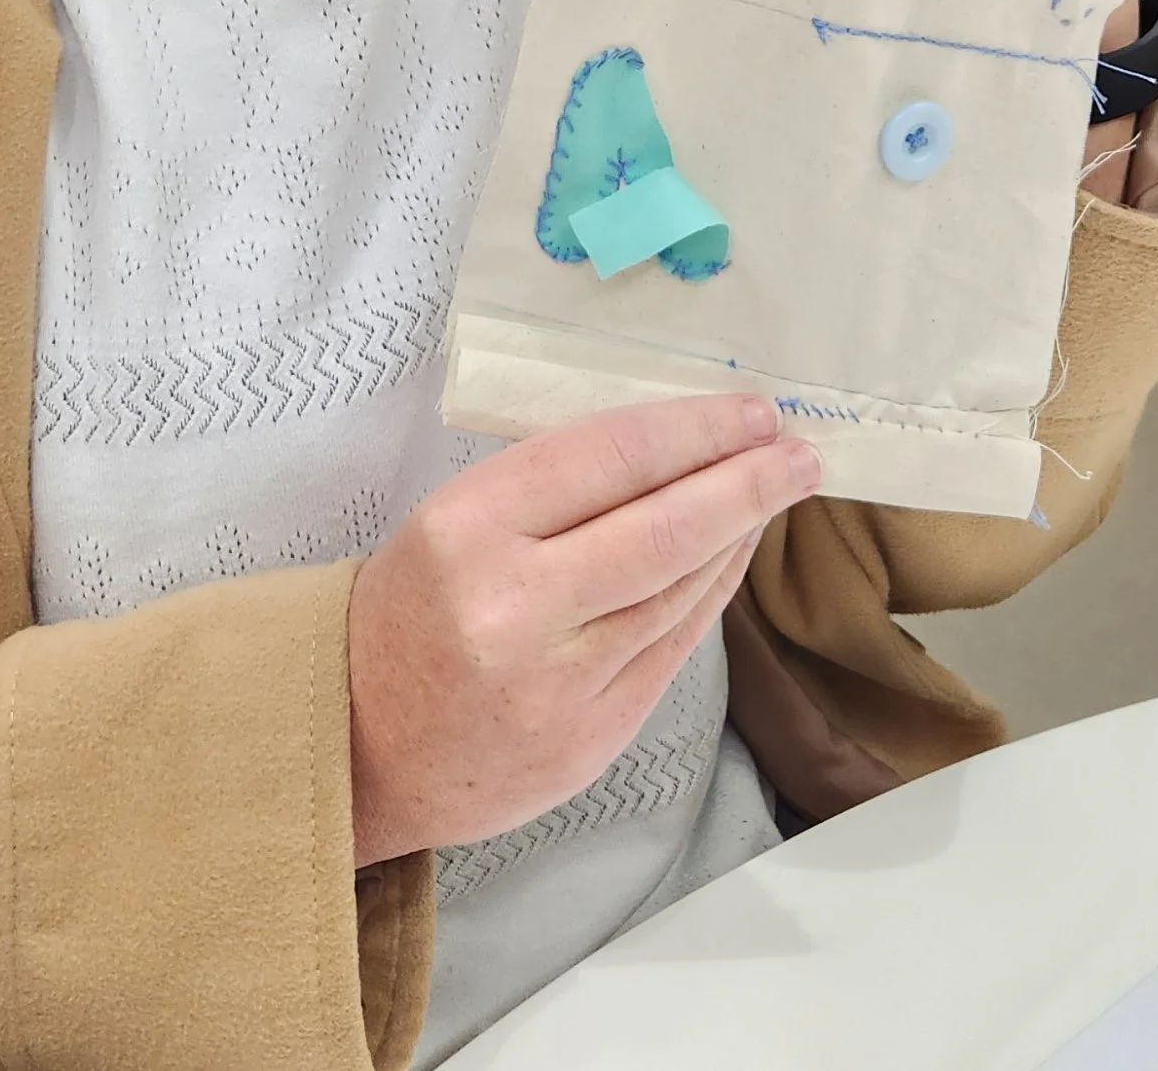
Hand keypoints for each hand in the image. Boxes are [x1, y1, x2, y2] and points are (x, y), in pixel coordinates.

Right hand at [346, 396, 819, 864]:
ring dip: (738, 535)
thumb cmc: (407, 613)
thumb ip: (550, 489)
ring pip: (678, 591)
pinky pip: (671, 649)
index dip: (691, 430)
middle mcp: (515, 609)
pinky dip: (710, 594)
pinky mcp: (590, 740)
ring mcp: (558, 685)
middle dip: (744, 482)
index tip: (748, 411)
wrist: (359, 746)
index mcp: (468, 530)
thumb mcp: (451, 522)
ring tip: (776, 491)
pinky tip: (732, 555)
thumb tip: (671, 444)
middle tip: (798, 449)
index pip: (606, 458)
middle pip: (662, 529)